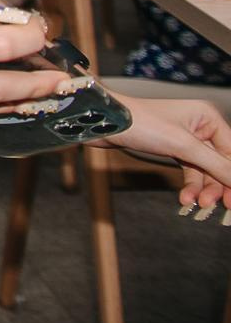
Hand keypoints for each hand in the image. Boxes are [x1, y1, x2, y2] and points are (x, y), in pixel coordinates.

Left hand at [99, 94, 230, 212]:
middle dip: (217, 186)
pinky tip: (185, 198)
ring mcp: (186, 139)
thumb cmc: (140, 123)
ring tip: (195, 204)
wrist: (103, 122)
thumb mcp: (183, 146)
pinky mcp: (172, 148)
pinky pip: (189, 171)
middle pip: (220, 164)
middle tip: (212, 206)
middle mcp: (201, 126)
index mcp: (208, 117)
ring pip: (204, 170)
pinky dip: (189, 185)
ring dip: (202, 189)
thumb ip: (215, 164)